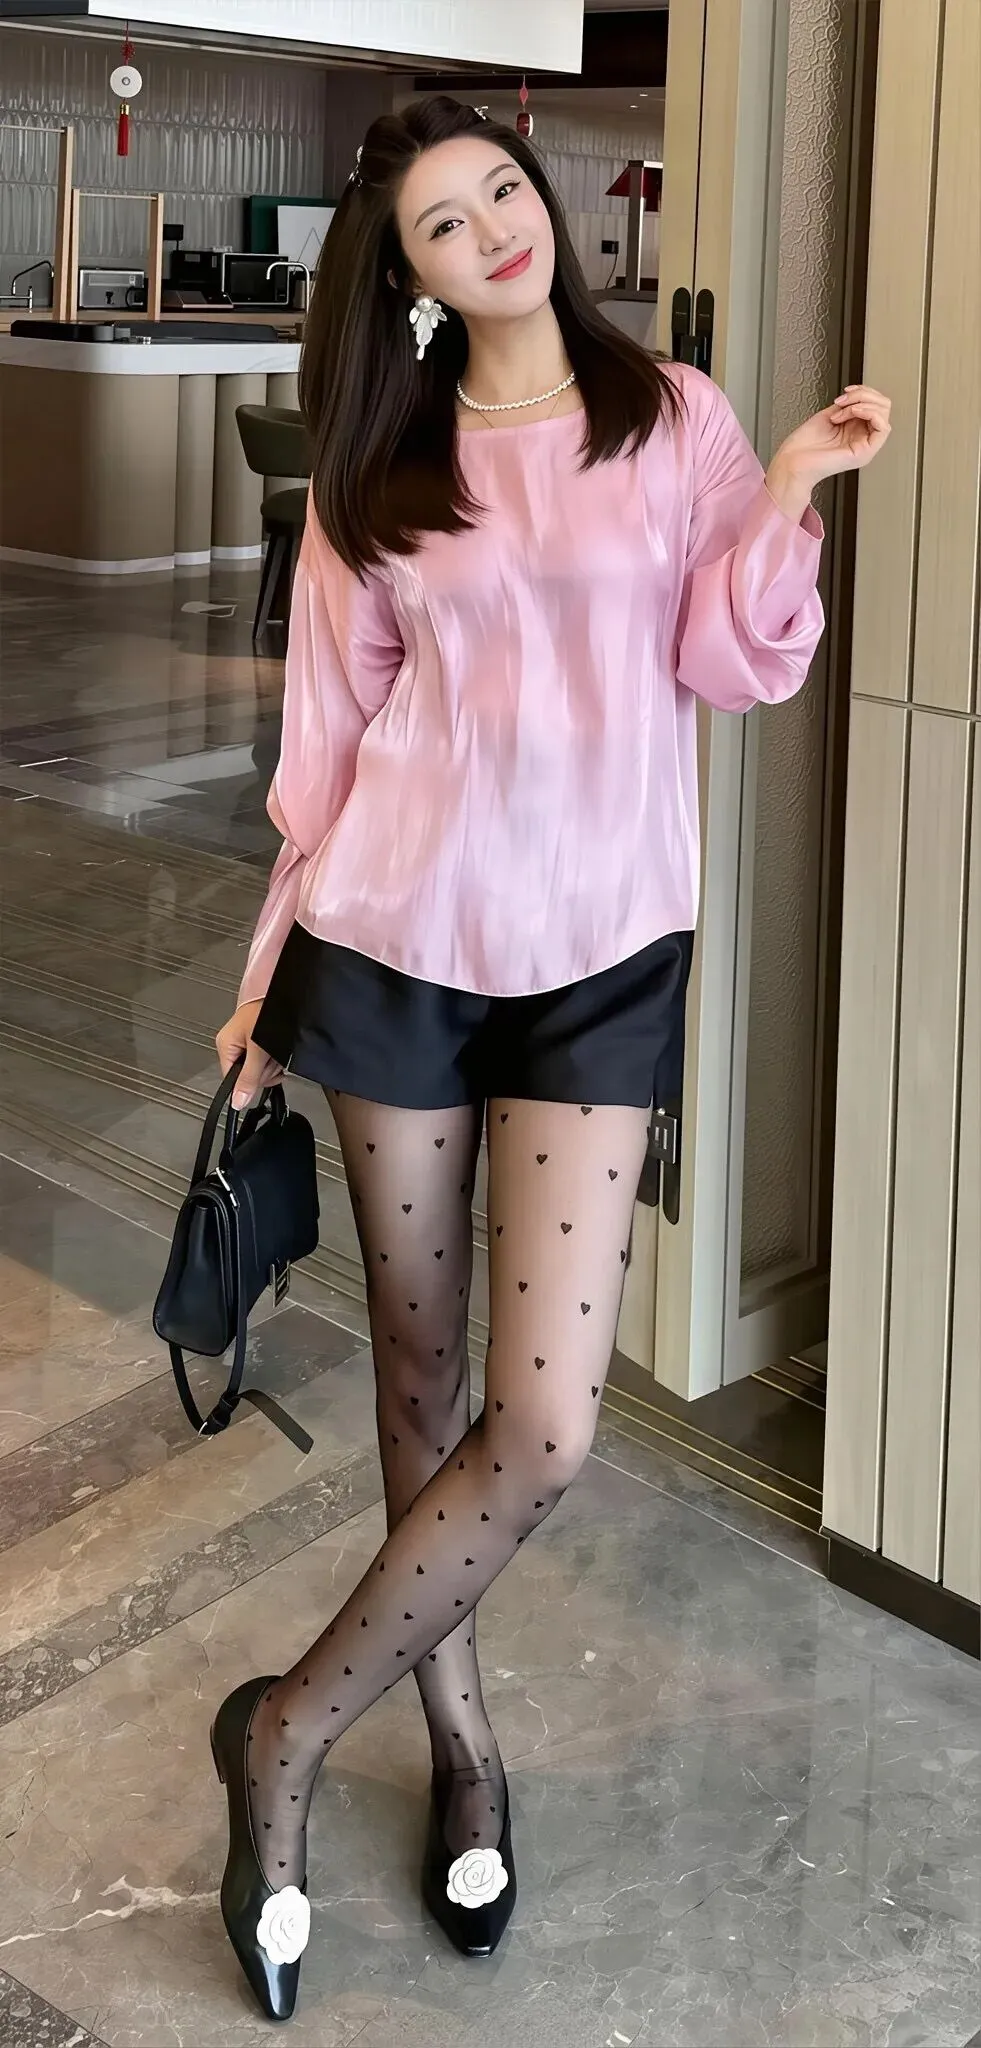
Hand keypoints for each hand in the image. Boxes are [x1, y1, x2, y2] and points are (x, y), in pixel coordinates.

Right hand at [216, 1000, 283, 1110]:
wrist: (286, 996)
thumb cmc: (267, 1013)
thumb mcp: (258, 1051)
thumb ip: (249, 1078)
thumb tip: (237, 1101)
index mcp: (226, 1045)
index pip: (232, 1078)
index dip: (250, 1080)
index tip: (262, 1071)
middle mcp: (235, 1044)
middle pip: (249, 1075)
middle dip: (265, 1069)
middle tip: (272, 1055)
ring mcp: (248, 1042)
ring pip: (261, 1068)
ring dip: (273, 1062)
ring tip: (277, 1047)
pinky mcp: (261, 1041)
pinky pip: (268, 1058)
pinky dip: (278, 1056)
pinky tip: (281, 1047)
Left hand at [766, 385, 891, 517]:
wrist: (792, 461)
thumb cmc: (803, 445)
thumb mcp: (830, 415)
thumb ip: (848, 406)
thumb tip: (859, 396)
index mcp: (855, 429)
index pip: (874, 404)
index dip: (862, 391)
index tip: (844, 392)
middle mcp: (862, 437)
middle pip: (883, 405)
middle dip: (863, 394)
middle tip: (843, 401)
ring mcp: (865, 446)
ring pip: (884, 412)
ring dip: (862, 402)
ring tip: (841, 411)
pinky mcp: (865, 453)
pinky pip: (883, 427)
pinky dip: (870, 412)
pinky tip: (853, 412)